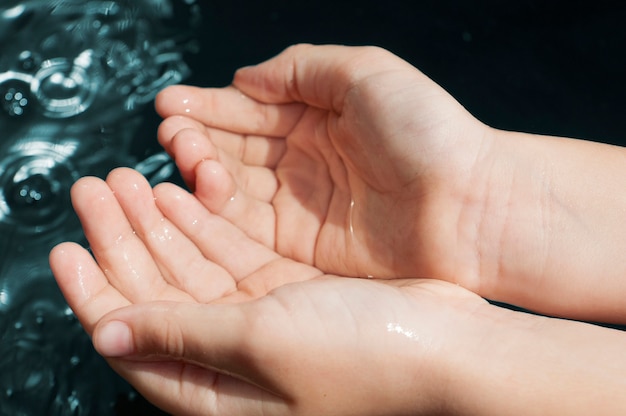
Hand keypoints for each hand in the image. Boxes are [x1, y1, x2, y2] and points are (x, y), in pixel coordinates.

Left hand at [50, 167, 488, 415]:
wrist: (452, 345)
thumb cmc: (365, 356)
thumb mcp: (262, 342)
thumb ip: (182, 334)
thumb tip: (106, 335)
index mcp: (217, 393)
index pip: (134, 339)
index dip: (94, 292)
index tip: (65, 247)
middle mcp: (233, 362)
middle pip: (157, 295)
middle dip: (124, 241)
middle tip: (96, 189)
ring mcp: (261, 324)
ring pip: (191, 268)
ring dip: (160, 225)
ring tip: (131, 180)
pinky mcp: (288, 294)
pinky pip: (232, 255)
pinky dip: (205, 226)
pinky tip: (181, 194)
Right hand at [155, 44, 491, 285]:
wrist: (473, 205)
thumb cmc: (429, 130)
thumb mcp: (367, 73)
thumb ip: (301, 69)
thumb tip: (244, 80)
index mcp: (317, 119)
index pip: (249, 112)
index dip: (208, 107)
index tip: (170, 105)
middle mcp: (303, 163)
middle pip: (233, 151)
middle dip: (197, 140)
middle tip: (173, 135)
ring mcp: (301, 208)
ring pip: (233, 190)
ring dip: (200, 173)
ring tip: (181, 156)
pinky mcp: (302, 250)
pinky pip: (247, 231)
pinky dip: (216, 216)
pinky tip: (192, 198)